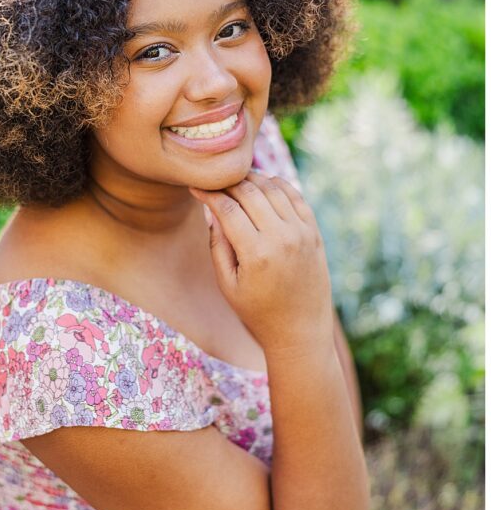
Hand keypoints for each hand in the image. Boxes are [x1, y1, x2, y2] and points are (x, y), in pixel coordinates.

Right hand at [190, 172, 333, 353]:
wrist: (300, 330)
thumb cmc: (257, 312)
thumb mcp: (228, 284)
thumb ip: (218, 245)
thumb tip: (213, 210)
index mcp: (257, 253)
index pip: (227, 208)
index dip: (209, 194)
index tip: (196, 188)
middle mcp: (282, 238)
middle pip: (250, 192)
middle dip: (228, 182)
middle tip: (214, 181)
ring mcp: (302, 233)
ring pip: (274, 188)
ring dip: (253, 179)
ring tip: (235, 181)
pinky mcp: (314, 233)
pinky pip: (296, 196)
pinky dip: (278, 185)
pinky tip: (263, 185)